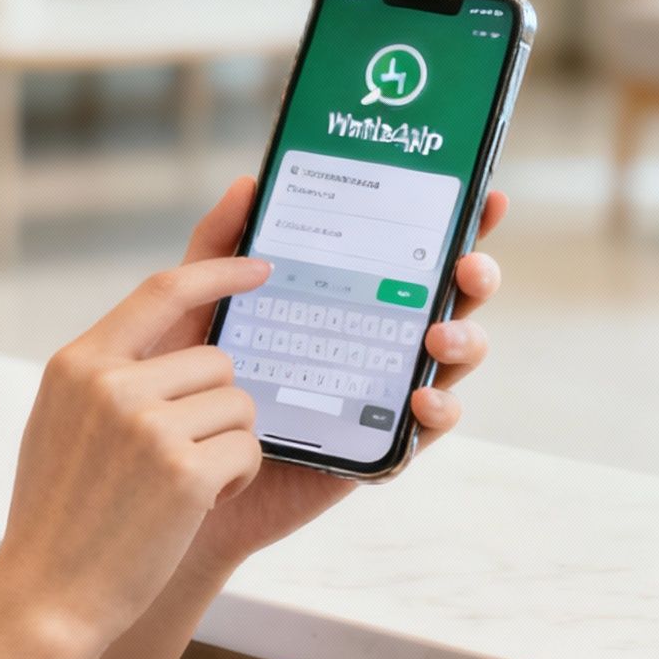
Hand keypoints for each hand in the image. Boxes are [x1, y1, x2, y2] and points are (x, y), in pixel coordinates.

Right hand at [0, 253, 270, 657]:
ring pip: (238, 405)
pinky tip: (195, 508)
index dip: (219, 269)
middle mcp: (110, 384)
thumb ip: (110, 374)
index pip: (162, 290)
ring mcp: (146, 426)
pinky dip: (236, 480)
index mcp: (78, 363)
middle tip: (182, 457)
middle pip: (217, 360)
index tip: (259, 265)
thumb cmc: (62, 515)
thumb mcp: (64, 422)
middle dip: (218, 406)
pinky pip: (248, 450)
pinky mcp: (184, 471)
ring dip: (227, 445)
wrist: (47, 598)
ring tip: (180, 487)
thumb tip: (180, 336)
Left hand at [148, 179, 507, 575]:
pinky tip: (419, 398)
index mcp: (346, 300)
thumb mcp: (196, 309)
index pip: (413, 256)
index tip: (487, 198)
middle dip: (474, 278)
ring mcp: (380, 396)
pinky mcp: (375, 450)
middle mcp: (374, 343)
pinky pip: (422, 434)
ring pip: (451, 365)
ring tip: (439, 335)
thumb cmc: (189, 388)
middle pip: (448, 302)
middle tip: (467, 268)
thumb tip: (249, 183)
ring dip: (464, 343)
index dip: (458, 226)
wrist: (170, 475)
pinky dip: (435, 413)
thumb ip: (217, 248)